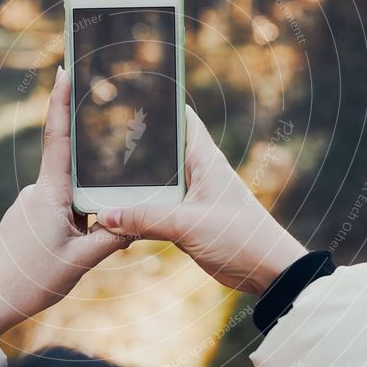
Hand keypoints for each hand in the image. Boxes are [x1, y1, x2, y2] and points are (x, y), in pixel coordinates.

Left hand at [0, 66, 129, 334]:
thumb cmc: (32, 281)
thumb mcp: (81, 261)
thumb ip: (112, 237)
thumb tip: (135, 221)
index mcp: (50, 194)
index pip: (58, 138)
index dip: (61, 101)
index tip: (64, 70)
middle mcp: (37, 193)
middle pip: (74, 172)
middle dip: (95, 179)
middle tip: (108, 189)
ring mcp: (29, 206)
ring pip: (68, 197)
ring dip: (85, 214)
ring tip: (82, 248)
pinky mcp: (26, 220)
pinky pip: (58, 211)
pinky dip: (73, 222)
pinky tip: (72, 250)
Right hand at [97, 106, 306, 294]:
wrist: (268, 271)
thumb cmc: (240, 237)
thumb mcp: (187, 226)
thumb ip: (146, 219)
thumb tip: (107, 216)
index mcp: (205, 160)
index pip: (183, 119)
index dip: (161, 106)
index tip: (132, 96)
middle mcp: (198, 174)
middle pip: (161, 154)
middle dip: (135, 150)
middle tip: (98, 142)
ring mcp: (193, 198)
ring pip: (156, 185)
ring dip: (134, 187)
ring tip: (98, 181)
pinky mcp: (189, 221)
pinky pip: (159, 210)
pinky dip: (140, 212)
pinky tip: (117, 216)